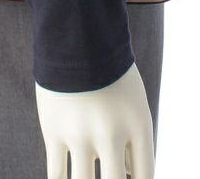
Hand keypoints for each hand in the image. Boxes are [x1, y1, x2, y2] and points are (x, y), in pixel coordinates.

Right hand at [35, 60, 155, 178]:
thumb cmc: (109, 73)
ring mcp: (81, 134)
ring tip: (85, 175)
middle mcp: (112, 133)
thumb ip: (133, 142)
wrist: (77, 34)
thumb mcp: (133, 102)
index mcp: (138, 125)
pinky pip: (56, 176)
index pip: (145, 178)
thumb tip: (127, 176)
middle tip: (107, 176)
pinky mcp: (53, 131)